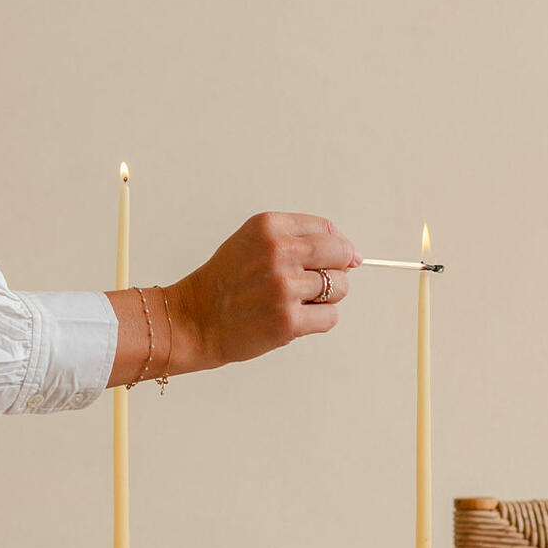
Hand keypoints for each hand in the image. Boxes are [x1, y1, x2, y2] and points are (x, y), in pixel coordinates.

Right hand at [166, 212, 360, 372]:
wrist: (194, 319)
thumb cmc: (226, 282)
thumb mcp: (254, 241)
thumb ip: (299, 240)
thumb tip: (354, 255)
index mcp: (269, 227)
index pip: (328, 229)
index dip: (334, 248)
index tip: (329, 261)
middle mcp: (278, 252)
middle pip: (341, 255)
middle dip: (335, 270)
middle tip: (311, 284)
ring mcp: (284, 287)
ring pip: (340, 287)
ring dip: (325, 298)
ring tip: (295, 301)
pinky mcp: (288, 321)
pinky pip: (331, 317)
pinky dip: (318, 321)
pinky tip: (294, 318)